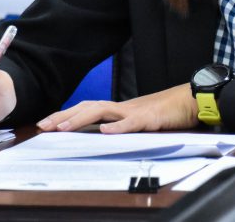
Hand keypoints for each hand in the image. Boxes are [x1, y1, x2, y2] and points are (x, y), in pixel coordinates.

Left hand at [36, 84, 198, 134]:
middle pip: (88, 106)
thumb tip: (102, 133)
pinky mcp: (151, 117)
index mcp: (119, 109)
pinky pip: (133, 122)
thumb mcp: (139, 121)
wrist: (191, 100)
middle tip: (43, 126)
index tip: (46, 123)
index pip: (87, 109)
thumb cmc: (167, 112)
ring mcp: (136, 111)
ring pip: (104, 110)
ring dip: (81, 118)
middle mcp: (123, 107)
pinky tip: (106, 131)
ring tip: (64, 128)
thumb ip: (122, 125)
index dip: (66, 115)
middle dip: (64, 116)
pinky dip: (118, 127)